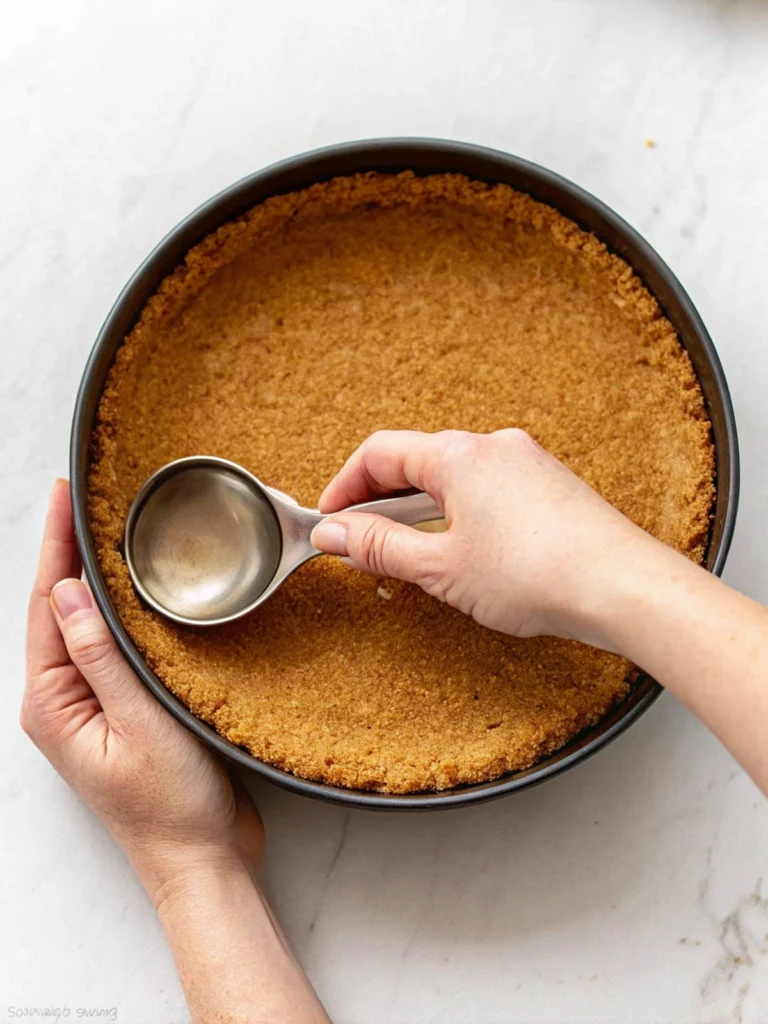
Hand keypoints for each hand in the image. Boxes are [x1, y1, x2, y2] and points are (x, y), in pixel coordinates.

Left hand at [22, 480, 263, 903]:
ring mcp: (91, 705)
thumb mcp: (136, 724)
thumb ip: (101, 657)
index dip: (55, 546)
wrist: (201, 858)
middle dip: (65, 550)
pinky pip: (112, 645)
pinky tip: (134, 589)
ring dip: (90, 575)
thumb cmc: (170, 805)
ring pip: (84, 624)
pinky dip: (118, 609)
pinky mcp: (122, 708)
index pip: (47, 606)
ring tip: (102, 527)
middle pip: (57, 608)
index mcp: (52, 704)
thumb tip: (67, 591)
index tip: (63, 495)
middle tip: (81, 496)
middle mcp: (63, 700)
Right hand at [311, 428, 659, 648]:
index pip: (381, 453)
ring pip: (455, 478)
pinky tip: (465, 552)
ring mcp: (528, 463)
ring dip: (422, 510)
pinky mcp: (550, 487)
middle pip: (418, 461)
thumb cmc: (536, 574)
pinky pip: (489, 489)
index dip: (344, 486)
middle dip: (382, 500)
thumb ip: (381, 547)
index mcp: (460, 455)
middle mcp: (494, 447)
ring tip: (412, 554)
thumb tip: (336, 533)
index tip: (329, 520)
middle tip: (362, 541)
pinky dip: (461, 513)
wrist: (623, 586)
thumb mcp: (441, 567)